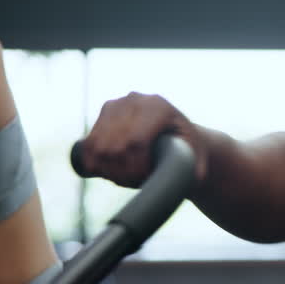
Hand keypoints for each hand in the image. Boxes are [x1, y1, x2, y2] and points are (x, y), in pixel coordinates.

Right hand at [77, 92, 204, 187]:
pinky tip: (107, 172)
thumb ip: (196, 167)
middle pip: (115, 145)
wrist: (172, 128)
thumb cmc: (185, 145)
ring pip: (98, 146)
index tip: (143, 179)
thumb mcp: (194, 154)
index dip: (135, 167)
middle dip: (121, 171)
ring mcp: (117, 104)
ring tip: (122, 178)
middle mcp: (135, 100)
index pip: (136, 141)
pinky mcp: (104, 112)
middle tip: (133, 182)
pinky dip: (93, 163)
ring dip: (106, 169)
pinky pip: (88, 144)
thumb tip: (196, 178)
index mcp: (159, 107)